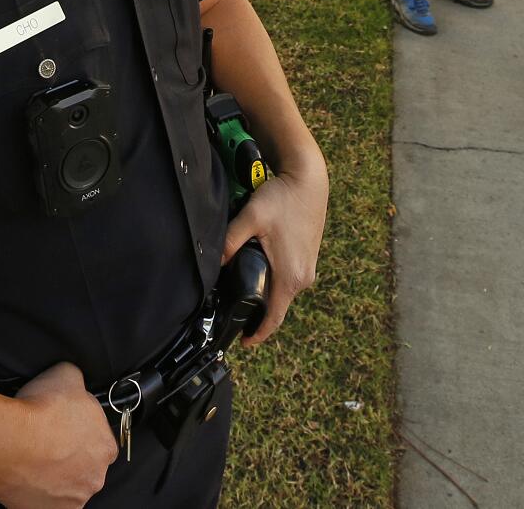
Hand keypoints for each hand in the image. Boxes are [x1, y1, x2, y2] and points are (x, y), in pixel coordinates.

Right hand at [0, 363, 115, 508]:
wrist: (8, 444)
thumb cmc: (40, 413)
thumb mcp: (66, 374)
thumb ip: (78, 381)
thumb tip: (75, 381)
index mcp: (106, 448)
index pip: (101, 441)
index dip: (83, 431)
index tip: (66, 426)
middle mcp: (93, 478)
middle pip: (85, 467)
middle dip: (69, 456)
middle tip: (47, 442)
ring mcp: (70, 500)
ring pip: (65, 487)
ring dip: (53, 476)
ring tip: (32, 459)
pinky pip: (44, 502)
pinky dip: (35, 491)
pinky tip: (24, 474)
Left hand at [220, 168, 327, 346]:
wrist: (309, 180)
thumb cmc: (282, 198)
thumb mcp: (251, 218)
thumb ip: (230, 242)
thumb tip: (214, 263)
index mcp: (290, 276)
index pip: (274, 317)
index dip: (258, 334)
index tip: (244, 343)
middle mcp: (303, 277)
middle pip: (278, 307)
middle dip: (258, 315)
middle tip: (235, 316)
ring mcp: (309, 268)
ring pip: (284, 293)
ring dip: (266, 297)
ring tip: (244, 294)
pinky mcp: (309, 258)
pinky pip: (290, 280)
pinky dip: (276, 283)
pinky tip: (261, 273)